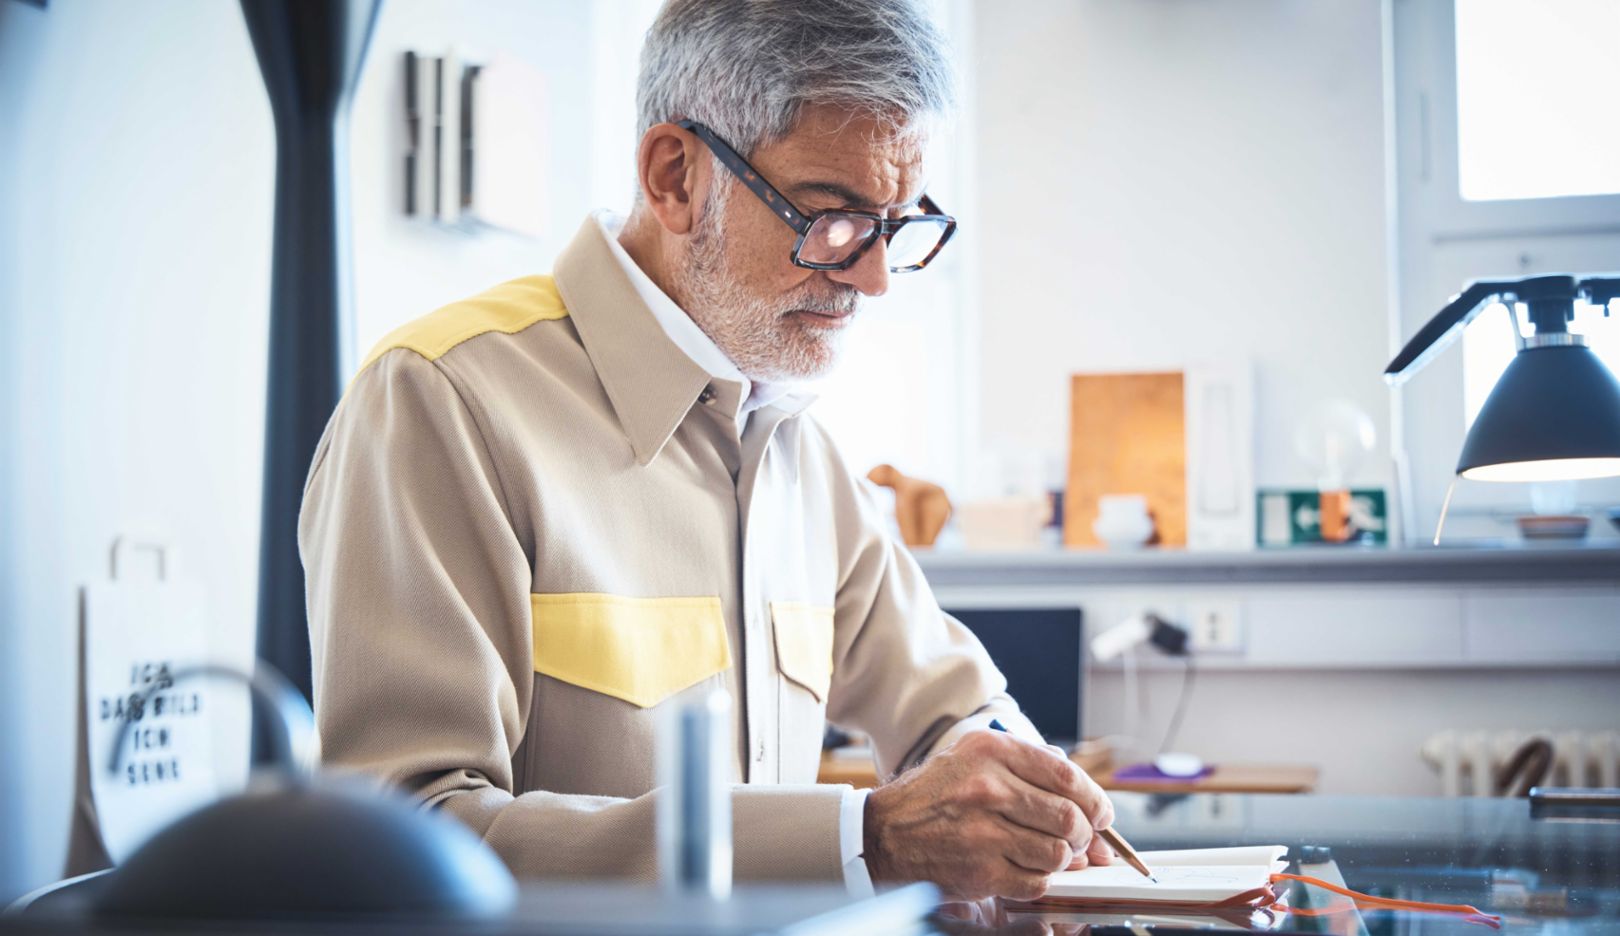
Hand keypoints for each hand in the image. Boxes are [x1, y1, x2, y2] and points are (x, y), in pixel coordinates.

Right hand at [862, 728, 1115, 899]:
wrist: (884, 833)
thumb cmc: (934, 796)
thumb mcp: (975, 758)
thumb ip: (1030, 770)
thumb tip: (1090, 807)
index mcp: (991, 751)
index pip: (1066, 775)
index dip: (1094, 799)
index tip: (1101, 813)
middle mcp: (988, 787)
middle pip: (1069, 817)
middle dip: (1084, 835)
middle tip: (1078, 840)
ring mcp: (984, 831)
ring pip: (1059, 853)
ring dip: (1062, 859)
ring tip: (1046, 854)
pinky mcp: (981, 870)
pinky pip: (1037, 882)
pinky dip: (1040, 880)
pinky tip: (1023, 868)